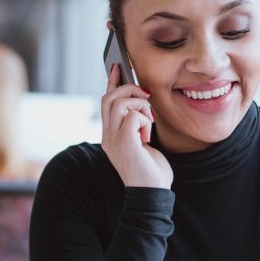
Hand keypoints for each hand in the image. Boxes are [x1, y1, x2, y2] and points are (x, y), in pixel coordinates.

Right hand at [101, 63, 172, 188]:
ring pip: (119, 102)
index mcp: (111, 135)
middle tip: (146, 96)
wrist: (152, 193)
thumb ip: (138, 124)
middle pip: (109, 98)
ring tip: (150, 122)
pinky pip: (133, 115)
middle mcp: (107, 136)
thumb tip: (143, 100)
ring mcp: (113, 139)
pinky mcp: (123, 142)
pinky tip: (148, 136)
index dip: (112, 83)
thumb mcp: (143, 142)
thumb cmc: (151, 170)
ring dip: (140, 106)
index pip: (106, 102)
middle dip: (129, 90)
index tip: (117, 67)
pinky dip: (145, 120)